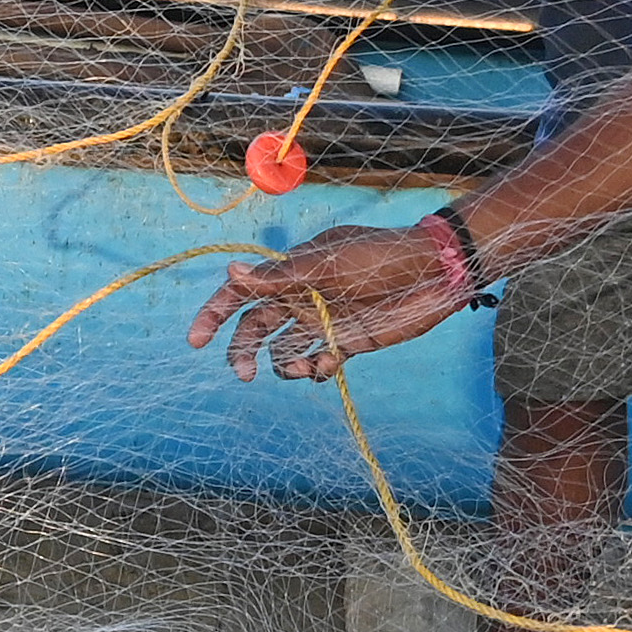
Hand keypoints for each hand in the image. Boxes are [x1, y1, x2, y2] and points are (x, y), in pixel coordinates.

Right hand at [188, 224, 472, 379]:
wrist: (434, 273)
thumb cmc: (380, 257)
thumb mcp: (328, 264)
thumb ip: (280, 276)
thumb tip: (230, 272)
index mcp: (291, 274)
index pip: (242, 293)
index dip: (215, 314)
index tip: (197, 340)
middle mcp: (300, 299)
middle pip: (255, 330)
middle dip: (243, 353)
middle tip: (244, 375)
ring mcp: (322, 323)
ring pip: (283, 352)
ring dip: (283, 366)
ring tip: (301, 368)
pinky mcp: (347, 343)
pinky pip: (317, 364)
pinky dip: (314, 371)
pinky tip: (326, 367)